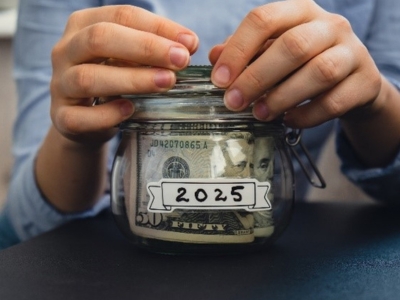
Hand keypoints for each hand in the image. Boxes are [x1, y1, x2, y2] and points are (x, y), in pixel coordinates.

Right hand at [50, 5, 198, 144]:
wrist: (83, 119)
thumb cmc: (111, 80)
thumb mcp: (127, 57)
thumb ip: (152, 48)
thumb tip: (187, 45)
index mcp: (83, 25)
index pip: (121, 15)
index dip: (159, 27)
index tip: (190, 43)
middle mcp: (66, 51)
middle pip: (100, 39)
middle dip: (146, 48)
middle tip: (181, 61)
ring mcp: (60, 85)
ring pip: (88, 78)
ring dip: (132, 80)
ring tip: (166, 82)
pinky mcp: (62, 117)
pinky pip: (80, 117)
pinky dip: (107, 114)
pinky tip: (130, 110)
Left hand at [209, 0, 380, 127]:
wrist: (351, 80)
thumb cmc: (303, 63)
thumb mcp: (273, 51)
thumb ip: (246, 52)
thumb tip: (214, 58)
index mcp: (300, 12)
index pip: (264, 19)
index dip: (238, 50)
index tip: (219, 80)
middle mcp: (329, 26)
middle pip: (292, 46)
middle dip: (257, 77)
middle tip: (233, 102)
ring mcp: (352, 53)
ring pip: (319, 72)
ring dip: (282, 97)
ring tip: (259, 114)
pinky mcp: (364, 83)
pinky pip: (334, 101)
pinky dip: (307, 115)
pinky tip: (288, 120)